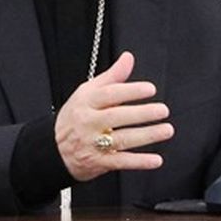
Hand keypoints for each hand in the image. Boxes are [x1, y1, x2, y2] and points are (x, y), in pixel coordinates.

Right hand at [54, 51, 172, 180]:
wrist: (55, 150)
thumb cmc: (75, 117)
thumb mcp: (87, 92)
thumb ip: (112, 76)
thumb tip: (128, 58)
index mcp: (86, 102)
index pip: (109, 94)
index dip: (131, 91)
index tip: (150, 89)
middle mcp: (89, 122)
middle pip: (117, 116)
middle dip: (142, 113)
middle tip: (163, 110)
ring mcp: (93, 143)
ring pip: (122, 139)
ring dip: (147, 136)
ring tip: (166, 130)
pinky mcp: (99, 162)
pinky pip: (121, 162)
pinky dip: (140, 162)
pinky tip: (156, 160)